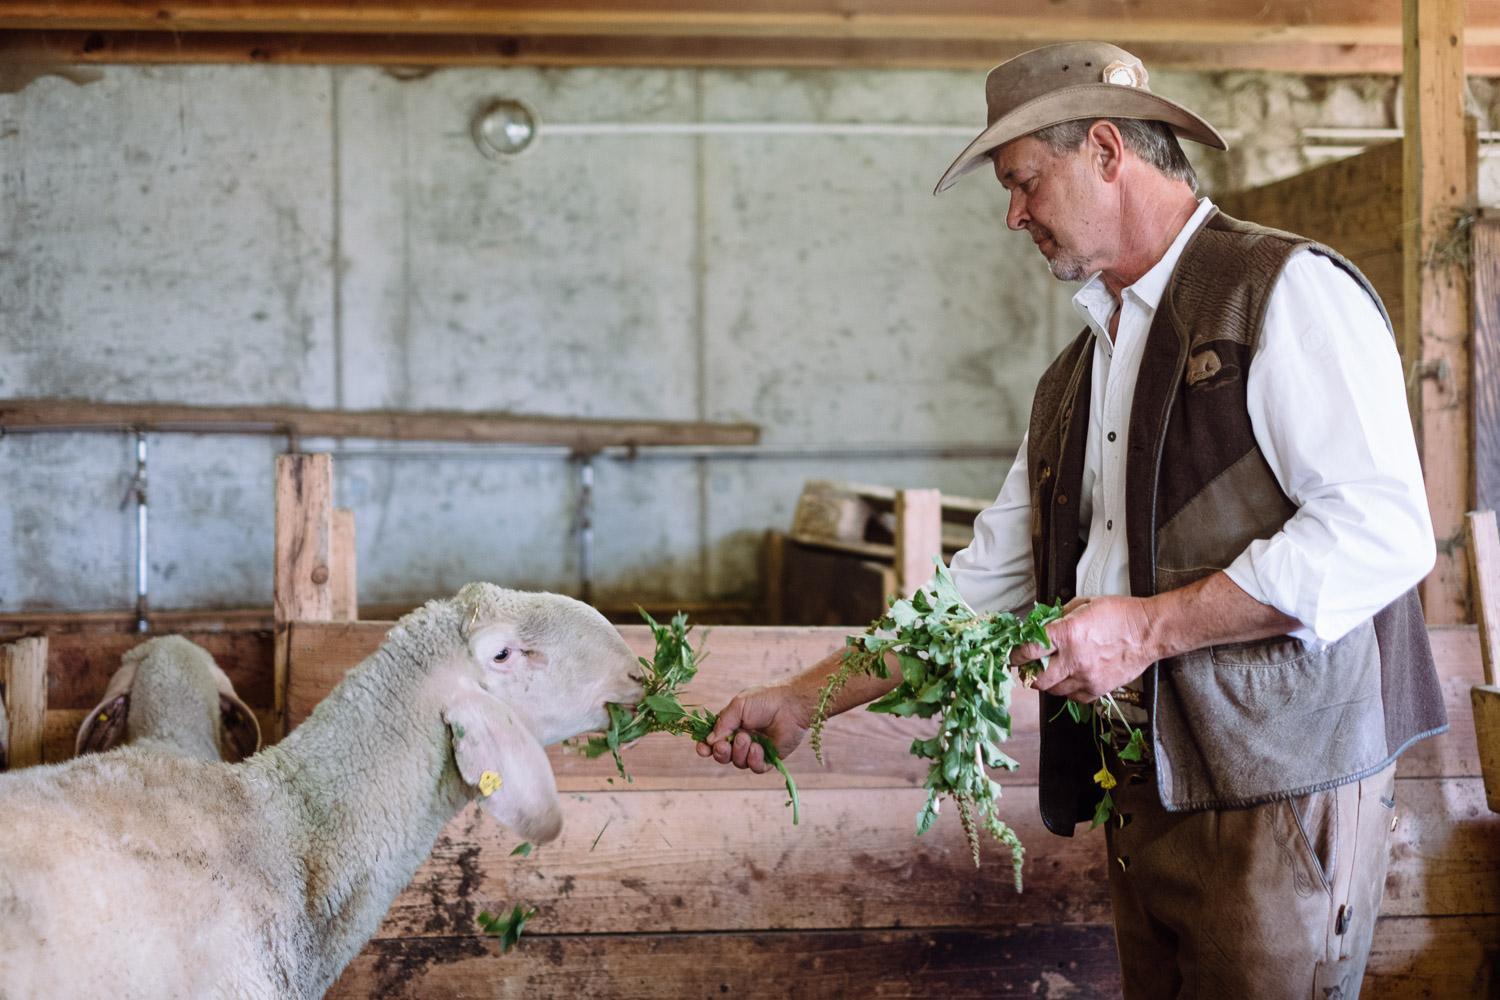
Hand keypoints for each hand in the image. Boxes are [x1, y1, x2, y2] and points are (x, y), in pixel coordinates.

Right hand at [694, 684, 811, 773]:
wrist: (791, 703)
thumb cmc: (765, 699)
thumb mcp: (738, 706)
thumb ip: (723, 724)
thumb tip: (709, 741)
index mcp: (732, 725)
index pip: (714, 740)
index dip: (706, 747)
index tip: (702, 749)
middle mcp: (742, 738)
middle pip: (723, 756)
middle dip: (720, 753)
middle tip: (724, 745)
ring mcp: (756, 749)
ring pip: (738, 762)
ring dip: (739, 752)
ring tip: (747, 738)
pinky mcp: (771, 757)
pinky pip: (756, 768)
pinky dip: (754, 760)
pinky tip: (758, 748)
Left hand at [1009, 595, 1158, 702]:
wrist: (1149, 631)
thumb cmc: (1119, 614)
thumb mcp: (1084, 604)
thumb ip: (1059, 616)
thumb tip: (1042, 625)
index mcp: (1068, 633)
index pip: (1029, 649)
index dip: (1016, 654)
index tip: (1013, 655)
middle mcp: (1074, 658)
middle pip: (1037, 678)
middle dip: (1028, 673)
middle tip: (1028, 667)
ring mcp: (1087, 677)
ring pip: (1053, 691)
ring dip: (1048, 682)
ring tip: (1052, 671)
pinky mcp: (1098, 689)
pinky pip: (1073, 697)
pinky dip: (1067, 690)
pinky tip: (1071, 678)